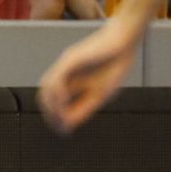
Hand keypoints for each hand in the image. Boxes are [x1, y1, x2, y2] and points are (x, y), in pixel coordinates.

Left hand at [36, 16, 142, 133]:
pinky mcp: (70, 58)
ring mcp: (65, 65)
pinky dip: (57, 93)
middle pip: (45, 96)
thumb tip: (68, 126)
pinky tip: (63, 103)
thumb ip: (84, 107)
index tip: (63, 131)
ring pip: (47, 88)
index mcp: (70, 82)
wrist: (125, 40)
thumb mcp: (100, 93)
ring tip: (60, 118)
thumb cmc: (115, 64)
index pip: (53, 102)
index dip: (55, 118)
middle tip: (60, 127)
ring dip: (52, 106)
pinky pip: (57, 77)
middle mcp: (63, 74)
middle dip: (50, 114)